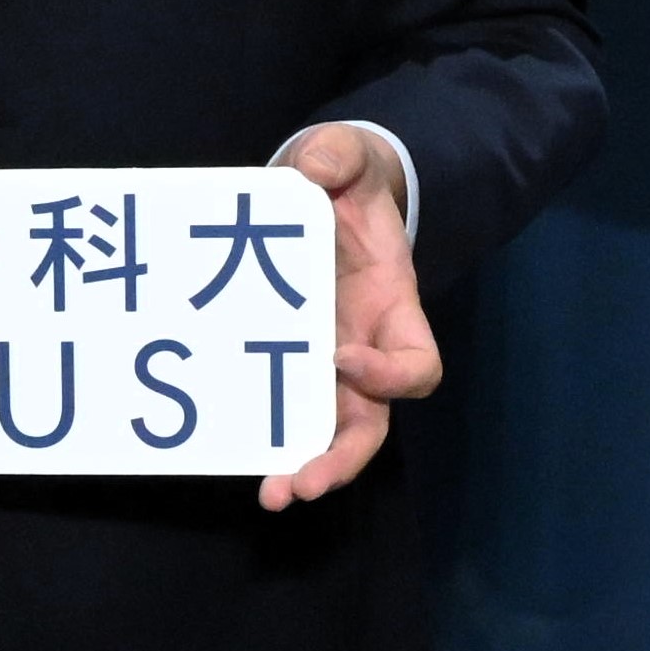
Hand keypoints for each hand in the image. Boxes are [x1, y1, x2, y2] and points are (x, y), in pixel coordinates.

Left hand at [270, 121, 437, 509]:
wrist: (324, 197)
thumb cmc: (346, 185)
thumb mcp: (347, 159)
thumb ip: (338, 156)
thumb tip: (314, 169)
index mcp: (392, 308)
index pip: (416, 363)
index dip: (389, 373)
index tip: (342, 356)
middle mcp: (365, 351)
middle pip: (371, 425)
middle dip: (341, 458)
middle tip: (302, 484)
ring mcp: (326, 368)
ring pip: (329, 436)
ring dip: (305, 468)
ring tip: (273, 494)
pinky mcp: (286, 366)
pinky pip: (283, 412)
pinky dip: (266, 438)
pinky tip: (233, 456)